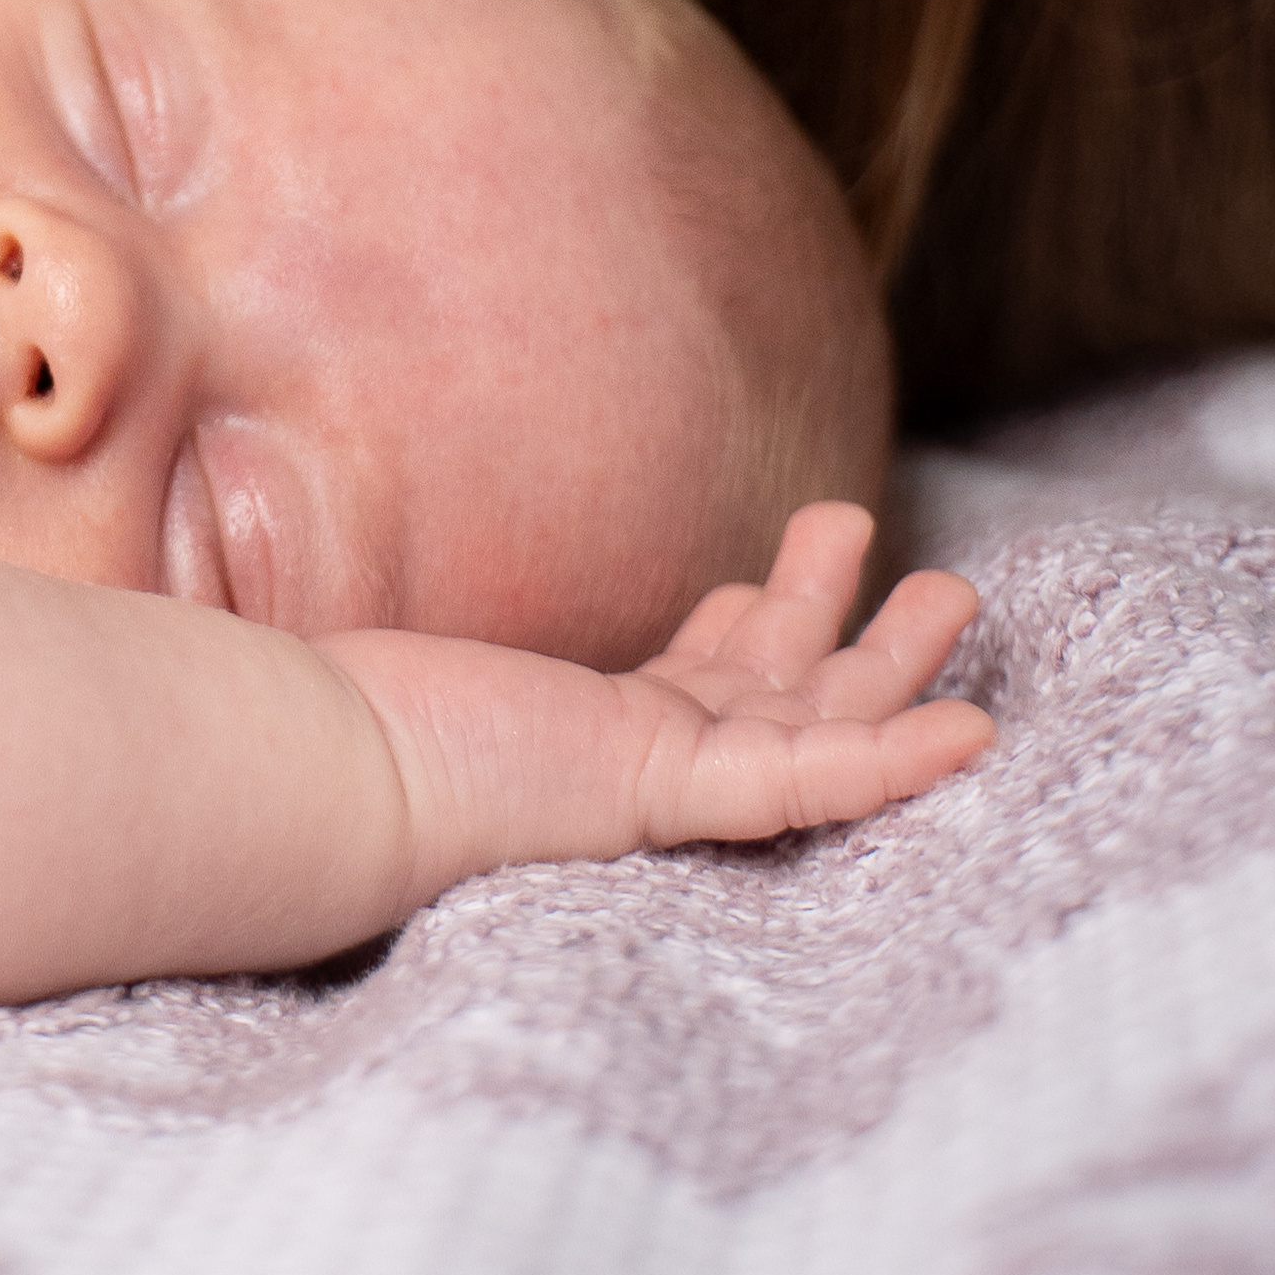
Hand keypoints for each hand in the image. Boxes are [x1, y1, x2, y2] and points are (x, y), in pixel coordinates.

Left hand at [318, 503, 991, 903]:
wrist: (303, 781)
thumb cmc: (319, 717)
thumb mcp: (391, 637)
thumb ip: (407, 603)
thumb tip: (309, 486)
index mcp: (576, 734)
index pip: (698, 689)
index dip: (755, 624)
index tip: (799, 560)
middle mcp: (627, 765)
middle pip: (779, 699)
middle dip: (859, 639)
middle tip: (936, 580)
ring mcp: (656, 784)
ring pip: (813, 723)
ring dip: (896, 674)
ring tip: (959, 597)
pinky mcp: (664, 788)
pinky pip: (804, 778)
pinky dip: (892, 758)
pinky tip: (971, 734)